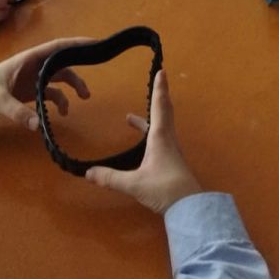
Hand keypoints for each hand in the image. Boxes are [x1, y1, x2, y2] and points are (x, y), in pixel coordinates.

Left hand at [0, 37, 90, 132]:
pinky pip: (49, 94)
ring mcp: (31, 79)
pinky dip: (58, 102)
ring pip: (58, 79)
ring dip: (72, 87)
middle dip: (79, 69)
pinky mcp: (28, 92)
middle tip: (94, 74)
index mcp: (28, 59)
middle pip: (62, 63)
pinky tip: (60, 114)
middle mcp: (33, 67)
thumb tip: (39, 126)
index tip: (95, 43)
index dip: (77, 43)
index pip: (57, 47)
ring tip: (84, 98)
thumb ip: (18, 113)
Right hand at [86, 70, 200, 213]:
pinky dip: (150, 133)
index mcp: (160, 137)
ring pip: (162, 127)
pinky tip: (142, 145)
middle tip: (157, 81)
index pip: (159, 107)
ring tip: (130, 119)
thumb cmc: (164, 189)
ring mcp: (171, 150)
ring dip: (150, 117)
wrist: (190, 207)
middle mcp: (167, 139)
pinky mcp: (171, 161)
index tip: (162, 71)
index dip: (160, 89)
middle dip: (159, 96)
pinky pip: (160, 139)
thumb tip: (88, 173)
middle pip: (164, 112)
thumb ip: (111, 178)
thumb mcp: (134, 184)